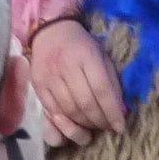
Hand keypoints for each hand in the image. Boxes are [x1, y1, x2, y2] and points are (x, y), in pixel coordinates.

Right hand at [28, 18, 126, 144]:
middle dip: (99, 121)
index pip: (102, 90)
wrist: (51, 32)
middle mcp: (66, 66)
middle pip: (85, 103)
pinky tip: (76, 123)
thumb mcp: (102, 57)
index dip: (112, 112)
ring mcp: (49, 76)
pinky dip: (66, 122)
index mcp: (87, 56)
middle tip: (107, 127)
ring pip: (69, 110)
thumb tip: (121, 112)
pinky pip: (53, 111)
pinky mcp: (38, 84)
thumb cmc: (82, 47)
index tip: (120, 127)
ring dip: (84, 125)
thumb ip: (112, 84)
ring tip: (93, 125)